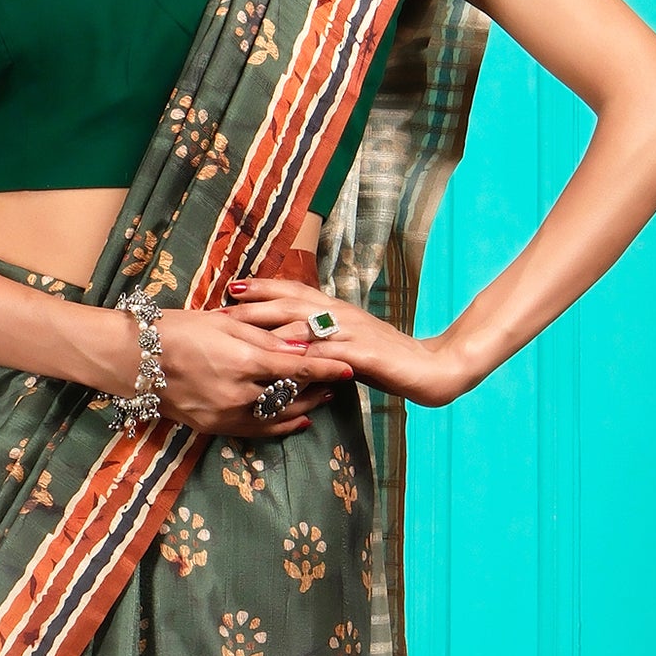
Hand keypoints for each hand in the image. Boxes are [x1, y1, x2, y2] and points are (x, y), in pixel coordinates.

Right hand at [148, 305, 355, 436]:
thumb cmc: (176, 330)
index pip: (299, 368)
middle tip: (338, 381)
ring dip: (304, 408)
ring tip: (323, 399)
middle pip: (292, 395)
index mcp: (244, 361)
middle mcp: (239, 393)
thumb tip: (299, 346)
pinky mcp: (214, 427)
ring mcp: (226, 414)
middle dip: (318, 388)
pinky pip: (257, 431)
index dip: (328, 368)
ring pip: (277, 416)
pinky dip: (281, 427)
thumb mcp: (224, 322)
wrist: (131, 360)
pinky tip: (298, 421)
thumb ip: (264, 336)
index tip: (350, 368)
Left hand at [224, 282, 485, 405]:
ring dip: (270, 322)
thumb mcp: (349, 344)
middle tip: (223, 304)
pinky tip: (283, 354)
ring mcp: (352, 332)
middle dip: (255, 302)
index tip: (232, 288)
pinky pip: (328, 352)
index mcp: (337, 310)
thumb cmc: (388, 358)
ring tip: (241, 325)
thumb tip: (293, 343)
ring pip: (304, 322)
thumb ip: (323, 340)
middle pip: (291, 302)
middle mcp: (341, 315)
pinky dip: (304, 352)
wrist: (431, 367)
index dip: (263, 288)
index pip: (295, 292)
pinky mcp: (362, 354)